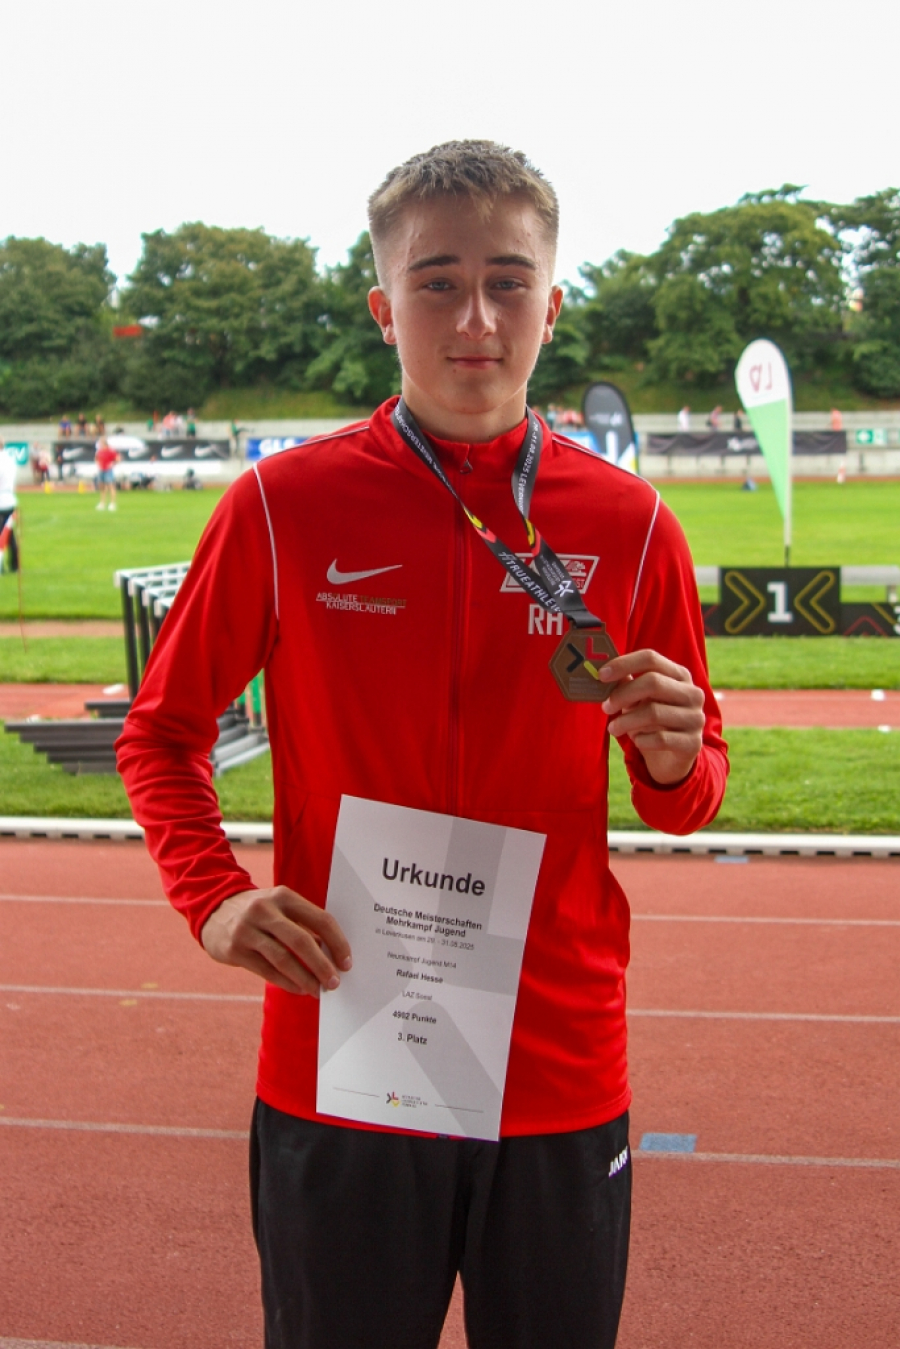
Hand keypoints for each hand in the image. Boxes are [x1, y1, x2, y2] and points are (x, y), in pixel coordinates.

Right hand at [201, 886, 351, 996]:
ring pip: (283, 959)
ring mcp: (247, 930)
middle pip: (301, 941)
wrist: (213, 909)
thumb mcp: (280, 908)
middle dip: (322, 965)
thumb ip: (303, 925)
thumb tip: (331, 955)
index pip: (320, 919)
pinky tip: (298, 989)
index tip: (347, 962)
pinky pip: (266, 970)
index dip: (337, 942)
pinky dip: (286, 982)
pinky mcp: (235, 949)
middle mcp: (265, 910)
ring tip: (318, 990)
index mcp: (284, 896)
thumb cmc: (258, 912)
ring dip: (305, 978)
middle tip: (335, 982)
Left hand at [600, 649, 705, 784]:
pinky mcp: (692, 743)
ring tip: (613, 728)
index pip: (651, 658)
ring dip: (626, 721)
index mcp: (679, 675)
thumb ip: (626, 683)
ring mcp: (695, 718)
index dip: (624, 664)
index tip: (601, 675)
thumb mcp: (639, 699)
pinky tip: (637, 741)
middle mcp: (692, 693)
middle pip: (653, 682)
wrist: (673, 756)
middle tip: (606, 706)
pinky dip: (641, 740)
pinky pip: (660, 739)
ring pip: (654, 712)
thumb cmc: (652, 721)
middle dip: (623, 694)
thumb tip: (602, 672)